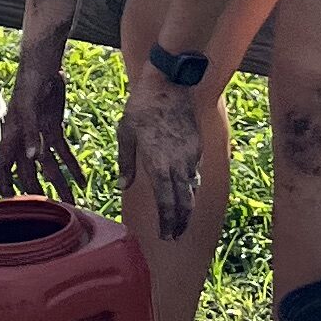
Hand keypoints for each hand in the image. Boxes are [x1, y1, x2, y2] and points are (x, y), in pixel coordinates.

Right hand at [2, 53, 72, 199]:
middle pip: (30, 170)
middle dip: (41, 190)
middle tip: (53, 208)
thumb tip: (33, 157)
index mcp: (13, 134)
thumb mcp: (29, 106)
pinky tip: (81, 178)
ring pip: (49, 164)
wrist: (44, 64)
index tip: (12, 202)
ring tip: (73, 200)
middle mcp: (24, 139)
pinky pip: (63, 151)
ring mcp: (40, 135)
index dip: (6, 183)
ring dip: (60, 181)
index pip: (3, 165)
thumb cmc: (30, 82)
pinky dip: (72, 164)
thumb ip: (30, 132)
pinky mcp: (53, 128)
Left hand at [116, 80, 206, 241]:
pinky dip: (189, 184)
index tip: (166, 236)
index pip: (167, 203)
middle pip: (185, 203)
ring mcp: (191, 156)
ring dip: (186, 206)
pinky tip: (183, 188)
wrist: (170, 84)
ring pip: (191, 189)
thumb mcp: (125, 133)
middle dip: (180, 222)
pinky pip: (193, 172)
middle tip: (174, 235)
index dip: (168, 223)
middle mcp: (178, 164)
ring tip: (178, 218)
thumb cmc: (142, 107)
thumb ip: (126, 163)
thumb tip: (123, 186)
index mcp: (159, 164)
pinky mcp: (197, 147)